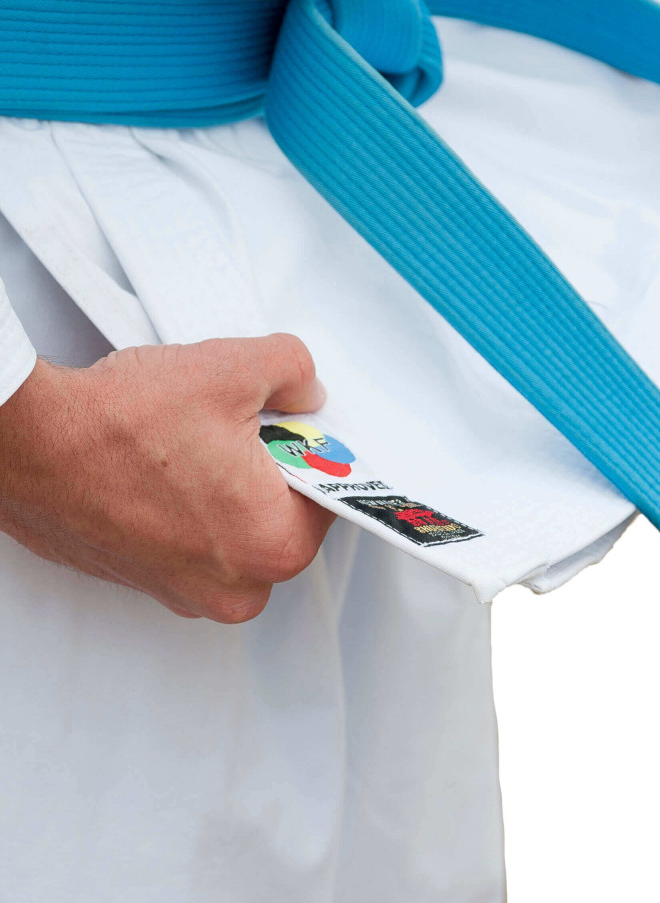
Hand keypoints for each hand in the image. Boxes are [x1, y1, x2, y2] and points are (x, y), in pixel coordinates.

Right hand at [0, 335, 334, 622]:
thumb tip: (307, 389)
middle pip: (282, 513)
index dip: (310, 447)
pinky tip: (162, 466)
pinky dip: (186, 504)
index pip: (329, 493)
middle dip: (268, 467)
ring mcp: (183, 591)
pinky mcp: (143, 580)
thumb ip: (296, 373)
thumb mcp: (236, 369)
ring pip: (235, 527)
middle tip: (238, 428)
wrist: (25, 445)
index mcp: (274, 547)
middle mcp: (233, 588)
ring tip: (191, 445)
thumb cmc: (117, 425)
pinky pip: (190, 538)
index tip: (292, 425)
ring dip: (225, 486)